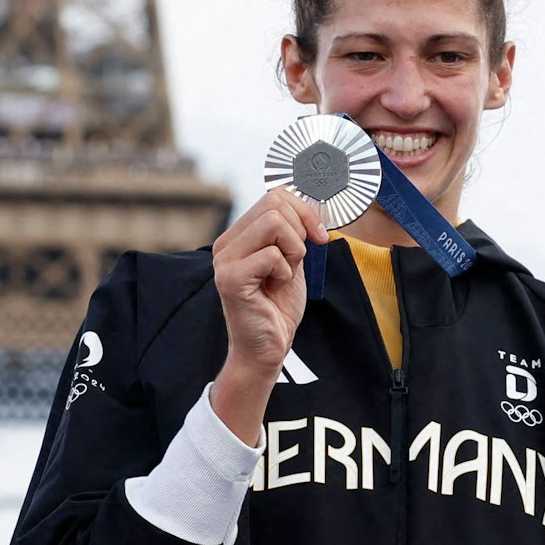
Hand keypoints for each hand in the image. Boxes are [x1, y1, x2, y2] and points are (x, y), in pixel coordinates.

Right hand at [208, 188, 325, 443]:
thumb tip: (311, 206)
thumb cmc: (277, 307)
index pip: (274, 196)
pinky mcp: (231, 279)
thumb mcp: (291, 260)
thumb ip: (293, 232)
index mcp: (238, 236)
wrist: (267, 348)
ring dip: (293, 250)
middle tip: (297, 261)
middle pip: (274, 204)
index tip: (319, 236)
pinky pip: (272, 255)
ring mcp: (225, 260)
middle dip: (301, 230)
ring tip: (284, 274)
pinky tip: (274, 288)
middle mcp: (226, 244)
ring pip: (274, 222)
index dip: (305, 211)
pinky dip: (285, 272)